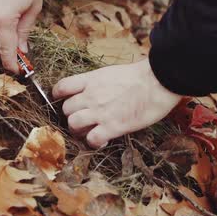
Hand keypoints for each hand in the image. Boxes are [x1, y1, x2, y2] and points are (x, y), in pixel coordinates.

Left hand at [52, 59, 182, 147]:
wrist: (157, 82)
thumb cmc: (141, 76)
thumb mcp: (112, 73)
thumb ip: (98, 83)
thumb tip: (95, 91)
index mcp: (91, 80)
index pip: (62, 87)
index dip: (59, 96)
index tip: (62, 101)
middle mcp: (91, 96)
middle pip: (66, 110)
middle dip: (71, 116)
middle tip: (82, 120)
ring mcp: (100, 112)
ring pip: (73, 125)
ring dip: (79, 131)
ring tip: (89, 132)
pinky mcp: (112, 127)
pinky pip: (92, 140)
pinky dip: (94, 143)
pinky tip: (102, 140)